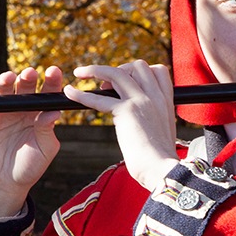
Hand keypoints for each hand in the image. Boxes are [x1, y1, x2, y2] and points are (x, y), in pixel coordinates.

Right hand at [0, 66, 66, 219]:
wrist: (3, 185)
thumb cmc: (28, 168)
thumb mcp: (43, 152)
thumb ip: (47, 131)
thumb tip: (53, 112)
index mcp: (40, 114)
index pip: (47, 94)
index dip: (51, 81)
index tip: (53, 71)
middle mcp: (22, 110)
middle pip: (24, 88)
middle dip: (27, 78)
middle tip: (29, 74)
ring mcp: (3, 113)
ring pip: (3, 92)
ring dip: (4, 81)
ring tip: (7, 78)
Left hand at [65, 60, 182, 193]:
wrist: (162, 170)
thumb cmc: (160, 159)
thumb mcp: (162, 132)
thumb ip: (154, 119)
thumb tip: (143, 122)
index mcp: (166, 101)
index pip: (157, 71)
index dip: (138, 72)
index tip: (126, 82)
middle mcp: (155, 96)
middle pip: (137, 66)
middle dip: (118, 68)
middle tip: (104, 84)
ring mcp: (142, 101)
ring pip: (117, 73)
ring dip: (95, 70)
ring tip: (80, 73)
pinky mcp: (127, 111)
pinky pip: (99, 98)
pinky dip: (81, 94)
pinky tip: (69, 93)